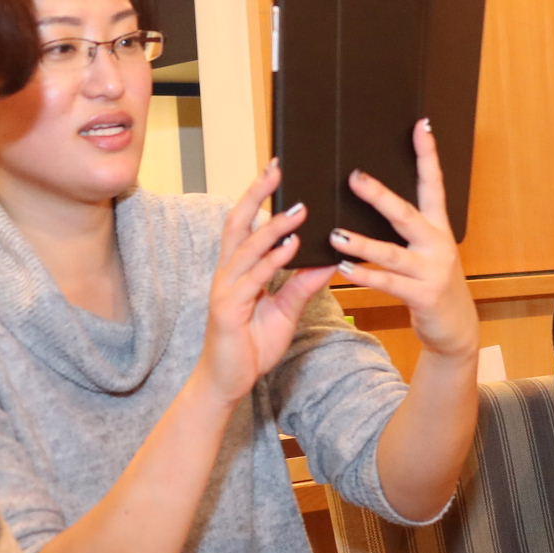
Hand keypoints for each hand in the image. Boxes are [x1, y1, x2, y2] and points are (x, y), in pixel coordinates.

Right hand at [195, 161, 338, 407]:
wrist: (229, 382)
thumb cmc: (252, 344)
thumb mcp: (286, 311)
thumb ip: (303, 285)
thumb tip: (328, 259)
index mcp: (239, 269)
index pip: (246, 223)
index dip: (258, 196)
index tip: (276, 170)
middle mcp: (228, 273)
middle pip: (238, 224)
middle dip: (257, 195)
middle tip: (278, 169)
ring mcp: (225, 289)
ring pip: (248, 248)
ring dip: (274, 227)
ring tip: (299, 210)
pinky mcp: (228, 309)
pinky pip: (253, 279)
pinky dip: (272, 261)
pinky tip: (291, 248)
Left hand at [329, 120, 478, 360]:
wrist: (456, 326)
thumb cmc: (432, 282)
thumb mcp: (425, 251)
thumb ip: (404, 228)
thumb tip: (372, 196)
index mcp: (437, 227)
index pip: (433, 184)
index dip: (428, 154)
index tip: (421, 125)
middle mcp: (437, 244)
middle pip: (406, 214)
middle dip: (380, 196)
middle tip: (354, 177)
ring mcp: (431, 270)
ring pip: (391, 253)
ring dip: (362, 243)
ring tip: (335, 233)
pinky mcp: (422, 296)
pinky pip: (387, 283)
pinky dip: (364, 276)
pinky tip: (343, 268)